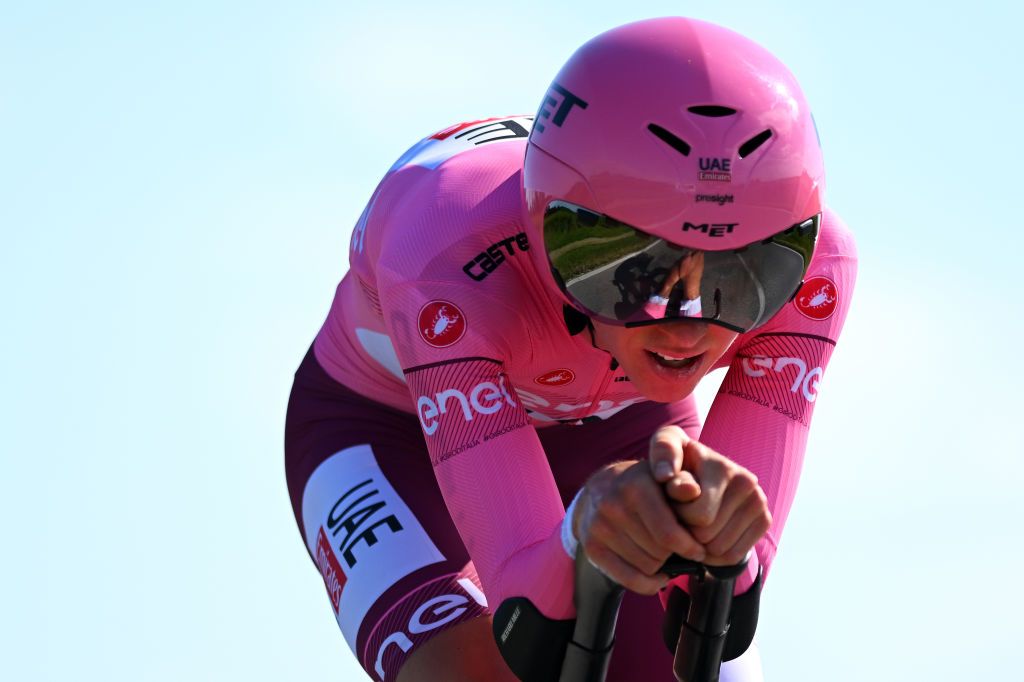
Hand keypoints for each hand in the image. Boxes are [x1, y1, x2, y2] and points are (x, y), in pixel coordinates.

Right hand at [573, 460, 705, 594]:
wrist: (600, 491)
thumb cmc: (644, 487)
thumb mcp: (664, 477)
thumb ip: (684, 483)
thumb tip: (693, 492)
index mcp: (636, 486)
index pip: (668, 535)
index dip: (689, 547)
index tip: (698, 550)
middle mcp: (613, 506)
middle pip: (660, 553)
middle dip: (675, 553)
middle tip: (676, 547)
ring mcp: (599, 528)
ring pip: (647, 567)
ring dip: (661, 565)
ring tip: (662, 552)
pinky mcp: (592, 548)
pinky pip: (629, 580)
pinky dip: (649, 583)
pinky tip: (657, 575)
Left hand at [649, 426, 771, 565]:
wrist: (705, 475)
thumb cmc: (677, 465)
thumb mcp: (665, 454)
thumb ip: (663, 456)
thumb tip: (665, 476)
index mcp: (722, 467)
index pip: (699, 515)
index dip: (680, 516)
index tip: (673, 503)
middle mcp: (746, 481)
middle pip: (706, 535)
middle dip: (686, 532)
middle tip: (682, 517)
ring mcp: (758, 500)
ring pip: (718, 549)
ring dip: (699, 546)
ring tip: (692, 527)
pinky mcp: (764, 519)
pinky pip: (734, 556)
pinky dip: (714, 557)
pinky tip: (705, 540)